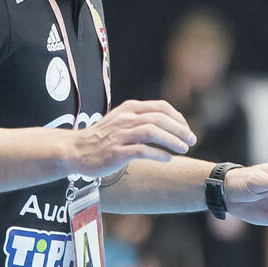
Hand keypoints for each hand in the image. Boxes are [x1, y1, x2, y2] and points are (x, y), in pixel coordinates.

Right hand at [72, 100, 196, 177]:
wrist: (75, 151)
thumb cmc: (101, 138)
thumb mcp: (121, 121)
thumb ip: (141, 120)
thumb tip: (168, 125)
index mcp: (129, 109)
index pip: (161, 107)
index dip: (178, 118)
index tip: (186, 130)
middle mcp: (126, 119)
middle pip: (160, 118)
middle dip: (180, 129)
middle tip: (192, 141)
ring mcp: (120, 135)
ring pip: (153, 131)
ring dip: (173, 140)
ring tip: (184, 149)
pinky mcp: (117, 152)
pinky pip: (142, 150)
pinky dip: (159, 154)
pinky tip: (167, 159)